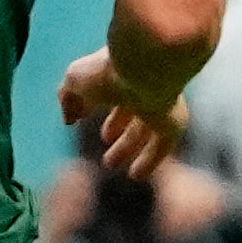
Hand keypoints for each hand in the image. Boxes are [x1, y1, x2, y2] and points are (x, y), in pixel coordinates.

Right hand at [60, 46, 190, 176]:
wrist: (143, 67)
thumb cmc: (108, 70)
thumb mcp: (75, 80)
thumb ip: (68, 98)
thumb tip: (70, 120)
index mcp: (122, 73)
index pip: (113, 94)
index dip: (100, 109)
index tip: (88, 124)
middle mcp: (143, 87)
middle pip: (131, 115)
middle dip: (118, 134)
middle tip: (104, 151)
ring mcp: (160, 105)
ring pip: (145, 131)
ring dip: (128, 148)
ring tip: (110, 164)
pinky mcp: (173, 122)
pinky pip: (161, 146)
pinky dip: (149, 161)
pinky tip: (135, 175)